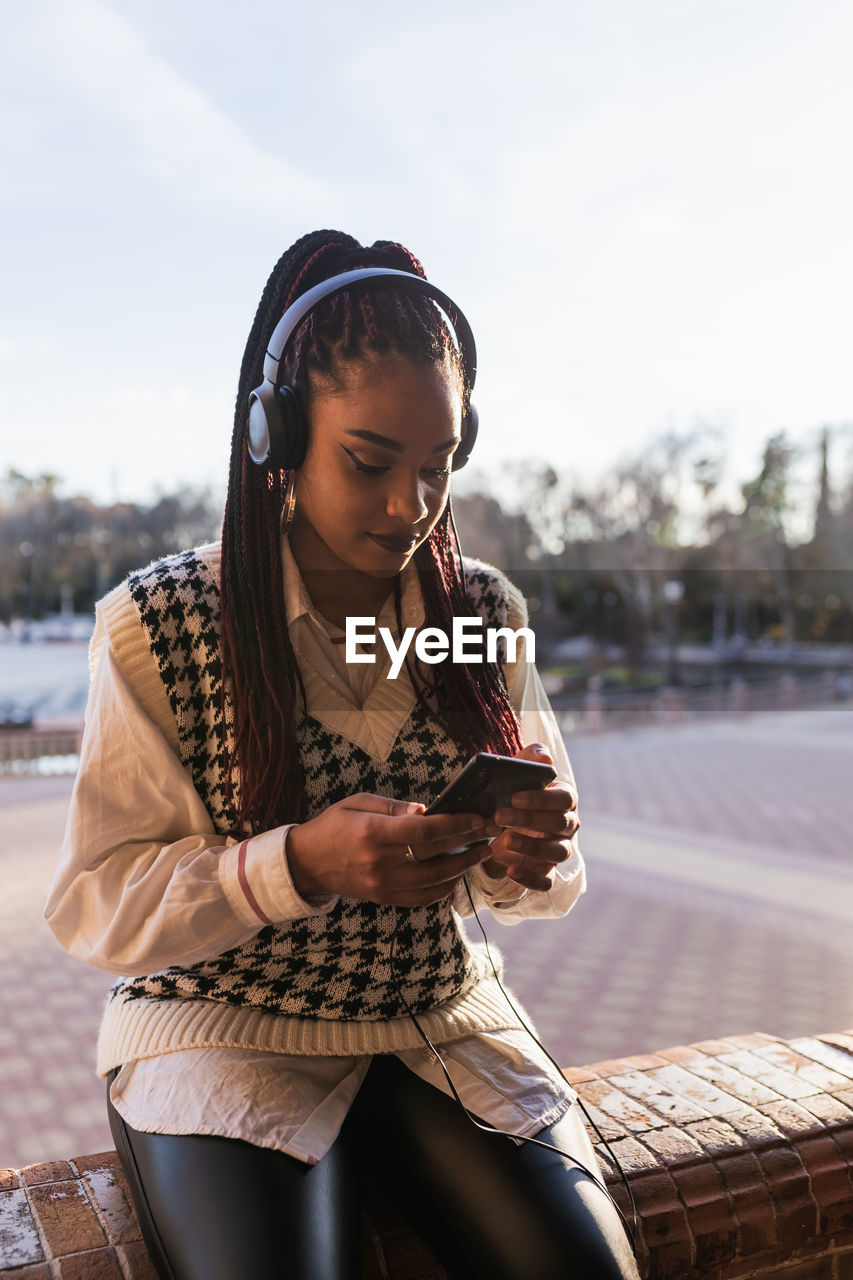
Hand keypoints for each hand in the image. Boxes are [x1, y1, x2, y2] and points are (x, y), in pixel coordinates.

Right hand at [286, 793, 489, 906]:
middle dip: (469, 843)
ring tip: (481, 852)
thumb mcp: (358, 802)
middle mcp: (380, 863)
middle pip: (436, 856)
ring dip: (463, 867)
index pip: (425, 831)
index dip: (456, 825)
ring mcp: (383, 886)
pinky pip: (423, 898)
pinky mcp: (384, 899)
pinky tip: (457, 873)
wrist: (307, 862)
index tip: (478, 818)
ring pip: (435, 881)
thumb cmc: (334, 825)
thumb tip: (427, 810)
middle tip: (492, 833)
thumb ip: (394, 807)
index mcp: (373, 833)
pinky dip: (445, 888)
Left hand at [479, 743, 579, 891]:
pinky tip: (511, 870)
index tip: (515, 797)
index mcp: (565, 798)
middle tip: (500, 814)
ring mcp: (559, 848)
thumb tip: (546, 758)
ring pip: (558, 852)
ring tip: (505, 841)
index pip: (565, 798)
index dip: (542, 799)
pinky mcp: (546, 870)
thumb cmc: (516, 790)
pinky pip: (547, 880)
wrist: (504, 819)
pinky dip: (531, 878)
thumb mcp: (519, 771)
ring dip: (533, 847)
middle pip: (560, 824)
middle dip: (530, 820)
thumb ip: (531, 758)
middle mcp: (568, 825)